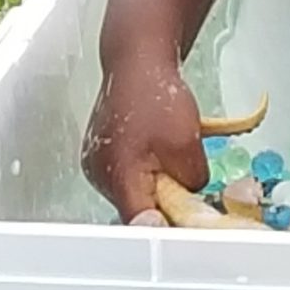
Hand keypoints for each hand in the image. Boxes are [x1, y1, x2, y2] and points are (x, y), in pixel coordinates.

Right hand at [82, 60, 209, 223]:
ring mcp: (97, 165)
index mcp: (117, 176)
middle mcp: (99, 175)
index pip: (140, 221)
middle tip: (188, 181)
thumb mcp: (186, 144)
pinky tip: (162, 151)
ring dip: (158, 183)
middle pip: (137, 207)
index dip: (166, 226)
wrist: (137, 64)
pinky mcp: (101, 155)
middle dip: (165, 200)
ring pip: (134, 191)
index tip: (187, 224)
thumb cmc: (157, 97)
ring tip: (174, 156)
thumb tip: (192, 197)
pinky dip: (148, 170)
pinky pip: (128, 174)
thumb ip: (191, 180)